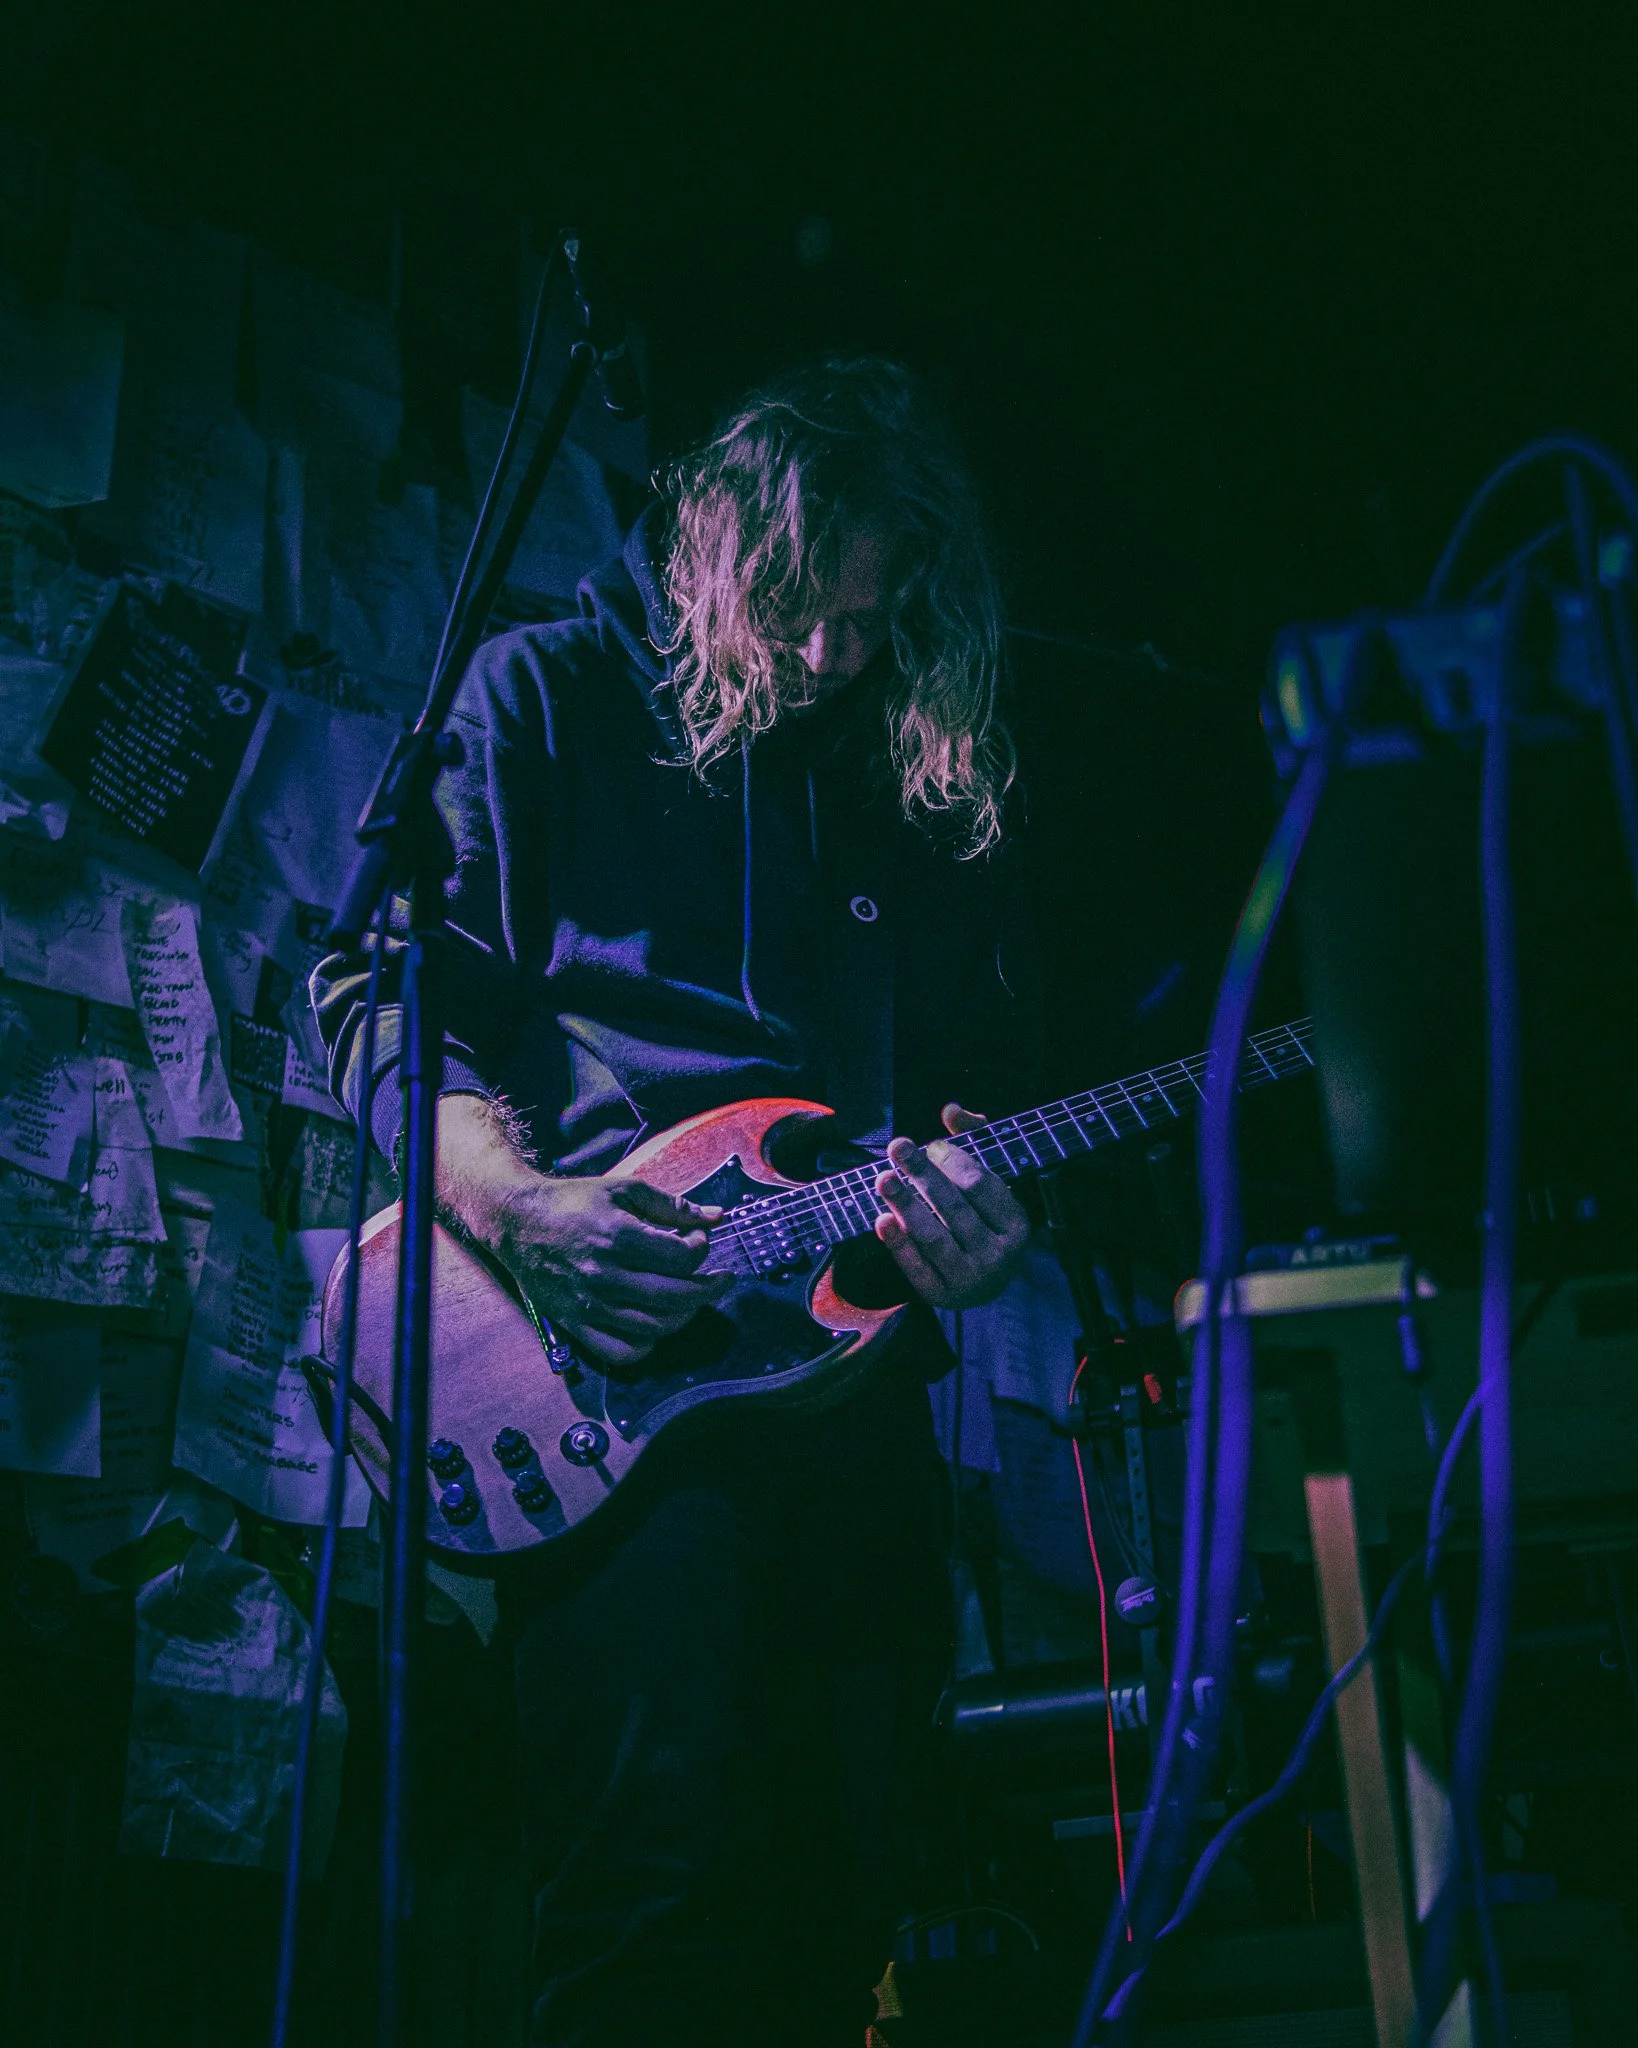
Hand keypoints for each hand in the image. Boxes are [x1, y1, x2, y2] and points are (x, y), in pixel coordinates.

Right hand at [489, 1175, 731, 1371]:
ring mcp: (588, 1305)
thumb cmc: (574, 1201)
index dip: (701, 1249)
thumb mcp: (624, 1189)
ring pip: (655, 1327)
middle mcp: (604, 1275)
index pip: (682, 1258)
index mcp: (618, 1237)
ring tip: (693, 1299)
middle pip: (676, 1296)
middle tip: (722, 1279)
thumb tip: (716, 1217)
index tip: (698, 1239)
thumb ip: (672, 1204)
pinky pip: (620, 1352)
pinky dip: (646, 1345)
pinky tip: (656, 1325)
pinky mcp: (574, 1324)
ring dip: (684, 1315)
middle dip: (709, 1288)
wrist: (517, 1220)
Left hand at [873, 1103, 1029, 1310]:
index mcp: (1016, 1225)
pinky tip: (881, 1219)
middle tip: (897, 1146)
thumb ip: (973, 1139)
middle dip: (923, 1174)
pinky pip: (915, 1268)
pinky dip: (898, 1244)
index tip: (931, 1145)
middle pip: (953, 1208)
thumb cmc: (982, 1218)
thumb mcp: (987, 1181)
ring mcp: (970, 1279)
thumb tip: (951, 1109)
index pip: (979, 1186)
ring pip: (933, 1237)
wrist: (982, 1281)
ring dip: (905, 1205)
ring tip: (883, 1178)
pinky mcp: (940, 1295)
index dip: (953, 1161)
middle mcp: (998, 1256)